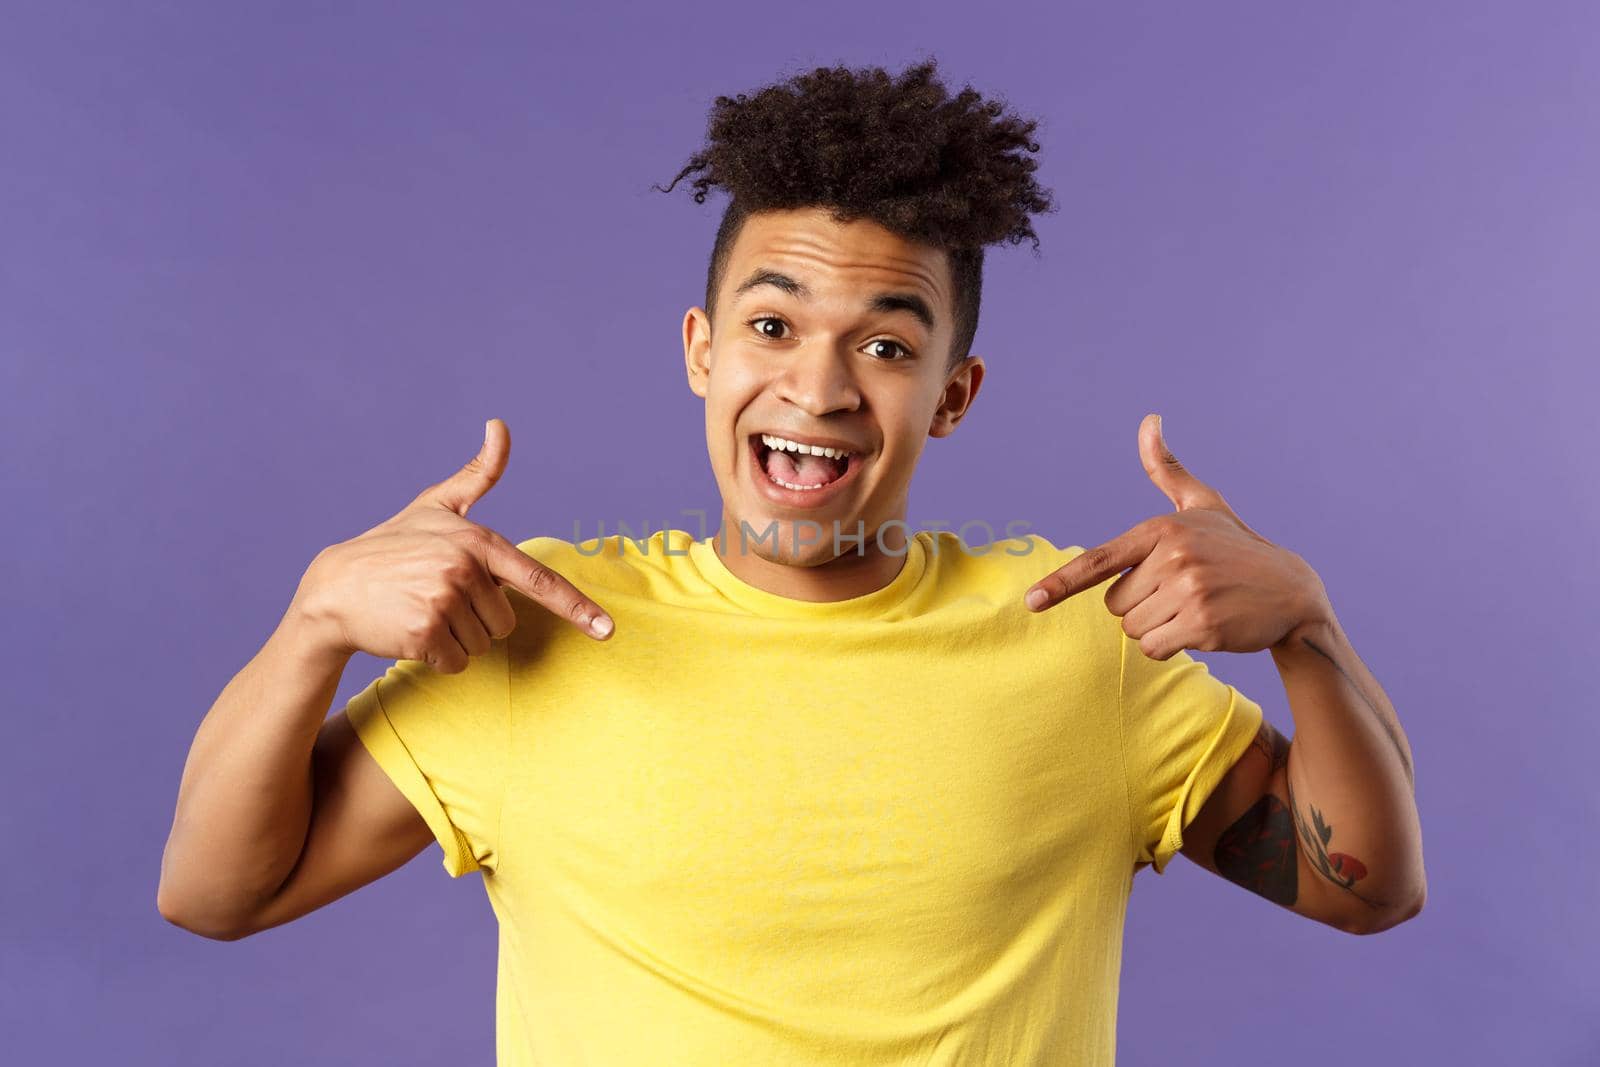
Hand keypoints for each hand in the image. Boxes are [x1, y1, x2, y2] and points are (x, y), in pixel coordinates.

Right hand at [289, 418, 614, 671]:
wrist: (334, 588)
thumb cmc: (393, 547)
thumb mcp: (436, 506)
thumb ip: (477, 474)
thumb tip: (500, 425)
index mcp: (478, 541)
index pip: (537, 579)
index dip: (577, 607)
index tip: (608, 630)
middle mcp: (465, 569)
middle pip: (505, 622)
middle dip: (476, 618)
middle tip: (436, 597)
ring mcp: (444, 600)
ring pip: (482, 644)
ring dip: (456, 638)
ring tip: (421, 611)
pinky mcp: (424, 632)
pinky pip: (457, 662)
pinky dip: (438, 657)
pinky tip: (411, 632)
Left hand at [1023, 414, 1328, 659]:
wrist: (1293, 592)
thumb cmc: (1235, 547)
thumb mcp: (1201, 504)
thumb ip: (1166, 469)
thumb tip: (1149, 419)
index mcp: (1161, 530)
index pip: (1100, 560)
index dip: (1062, 583)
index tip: (1031, 601)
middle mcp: (1173, 558)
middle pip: (1115, 604)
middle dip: (1141, 604)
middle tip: (1182, 591)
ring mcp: (1189, 592)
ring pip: (1133, 629)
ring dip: (1157, 627)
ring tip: (1194, 607)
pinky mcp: (1203, 625)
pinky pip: (1155, 649)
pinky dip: (1172, 646)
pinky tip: (1203, 627)